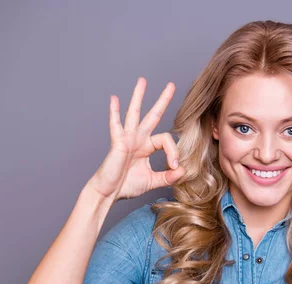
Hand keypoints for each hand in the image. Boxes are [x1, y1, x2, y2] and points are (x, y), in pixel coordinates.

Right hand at [87, 77, 185, 202]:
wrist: (108, 193)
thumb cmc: (126, 186)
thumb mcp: (153, 181)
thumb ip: (168, 177)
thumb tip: (183, 171)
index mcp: (146, 146)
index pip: (166, 140)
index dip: (174, 152)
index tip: (174, 167)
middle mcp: (137, 139)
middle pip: (153, 115)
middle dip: (162, 100)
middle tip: (171, 85)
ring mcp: (126, 138)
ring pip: (134, 113)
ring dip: (139, 96)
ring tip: (143, 80)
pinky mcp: (117, 142)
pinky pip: (115, 125)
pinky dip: (114, 112)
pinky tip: (115, 99)